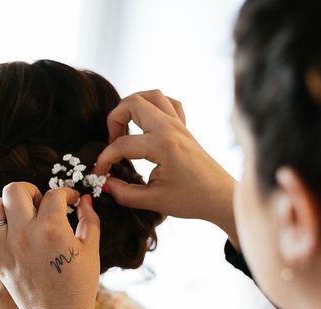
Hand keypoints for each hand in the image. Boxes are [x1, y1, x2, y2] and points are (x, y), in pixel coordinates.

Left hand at [0, 183, 100, 308]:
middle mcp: (25, 234)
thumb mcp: (92, 250)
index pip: (54, 194)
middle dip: (29, 190)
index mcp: (52, 229)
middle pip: (14, 190)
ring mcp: (6, 249)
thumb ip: (90, 220)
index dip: (66, 193)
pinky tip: (0, 231)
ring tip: (20, 215)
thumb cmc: (79, 286)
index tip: (71, 201)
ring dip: (5, 206)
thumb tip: (85, 201)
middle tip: (40, 203)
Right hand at [96, 90, 238, 246]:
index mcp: (162, 145)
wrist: (221, 198)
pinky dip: (153, 106)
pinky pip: (168, 103)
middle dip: (114, 120)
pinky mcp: (184, 128)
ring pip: (151, 95)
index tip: (99, 173)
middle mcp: (170, 128)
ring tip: (125, 128)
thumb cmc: (192, 200)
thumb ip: (124, 193)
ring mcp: (179, 124)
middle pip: (133, 103)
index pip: (122, 145)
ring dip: (132, 106)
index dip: (104, 159)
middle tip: (112, 143)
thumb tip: (105, 183)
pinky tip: (146, 124)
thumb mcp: (154, 201)